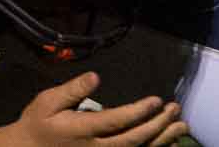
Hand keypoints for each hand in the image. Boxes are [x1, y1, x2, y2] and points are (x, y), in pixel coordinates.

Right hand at [14, 72, 187, 144]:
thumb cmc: (37, 125)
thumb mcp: (48, 102)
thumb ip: (73, 90)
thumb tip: (96, 77)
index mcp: (83, 131)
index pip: (117, 121)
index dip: (139, 112)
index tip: (157, 100)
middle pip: (133, 140)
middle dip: (158, 125)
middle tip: (175, 109)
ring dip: (161, 140)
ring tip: (181, 126)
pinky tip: (166, 143)